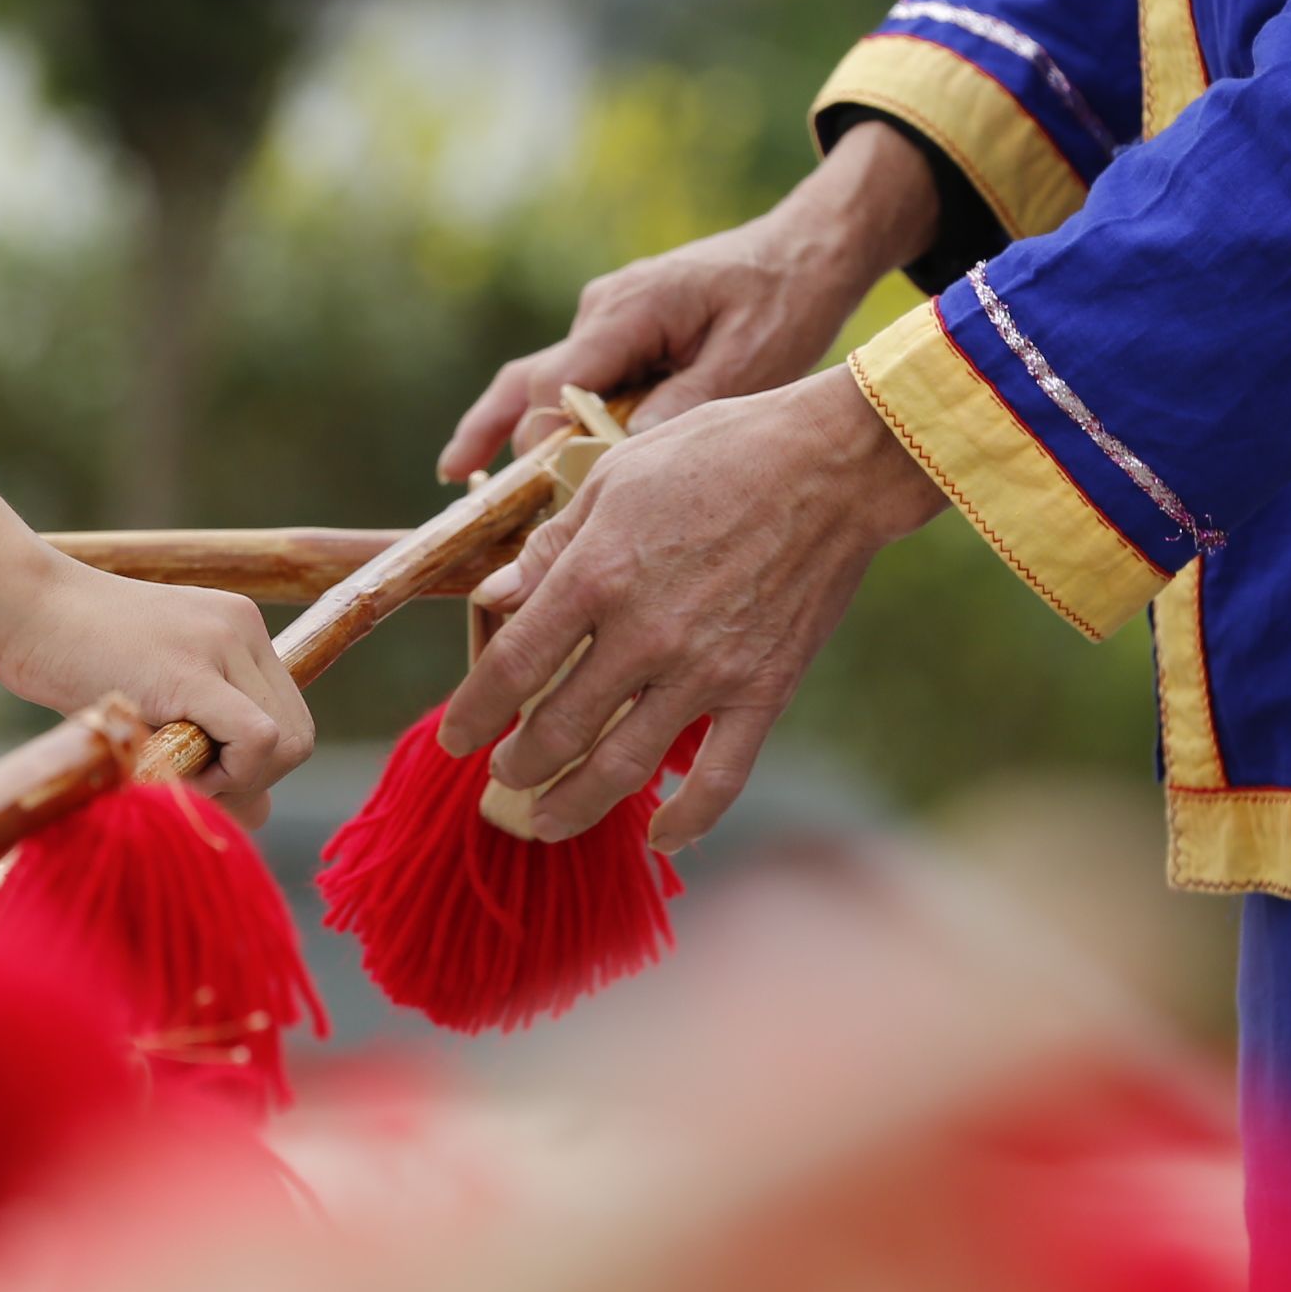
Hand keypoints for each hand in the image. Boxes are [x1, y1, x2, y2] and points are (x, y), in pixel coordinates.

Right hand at [0, 555, 316, 821]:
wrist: (19, 605)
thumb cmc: (68, 657)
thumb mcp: (153, 693)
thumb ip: (205, 737)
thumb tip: (257, 811)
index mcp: (238, 631)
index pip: (289, 720)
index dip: (255, 766)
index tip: (200, 770)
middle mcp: (242, 630)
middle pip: (297, 739)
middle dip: (251, 781)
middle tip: (188, 779)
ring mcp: (222, 644)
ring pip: (284, 744)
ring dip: (235, 780)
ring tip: (170, 765)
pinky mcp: (190, 669)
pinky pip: (256, 739)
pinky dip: (228, 773)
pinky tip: (172, 764)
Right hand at [437, 121, 943, 478]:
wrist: (808, 249)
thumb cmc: (784, 302)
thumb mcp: (748, 363)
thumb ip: (681, 409)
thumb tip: (616, 461)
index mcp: (628, 311)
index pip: (557, 389)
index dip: (542, 450)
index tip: (543, 507)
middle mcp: (600, 310)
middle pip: (531, 386)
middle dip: (512, 448)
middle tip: (493, 516)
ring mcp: (604, 316)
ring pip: (540, 379)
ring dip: (507, 428)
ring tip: (457, 476)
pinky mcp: (618, 330)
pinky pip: (571, 378)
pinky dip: (548, 418)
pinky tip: (517, 457)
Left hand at [443, 367, 947, 851]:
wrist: (833, 464)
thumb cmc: (717, 453)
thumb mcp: (614, 476)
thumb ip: (551, 546)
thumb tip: (494, 597)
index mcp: (595, 575)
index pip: (510, 667)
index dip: (473, 712)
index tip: (457, 736)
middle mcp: (642, 635)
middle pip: (555, 729)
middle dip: (517, 765)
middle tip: (504, 774)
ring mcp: (705, 671)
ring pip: (621, 767)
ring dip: (573, 803)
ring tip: (548, 818)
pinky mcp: (762, 691)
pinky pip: (720, 778)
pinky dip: (687, 819)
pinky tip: (661, 838)